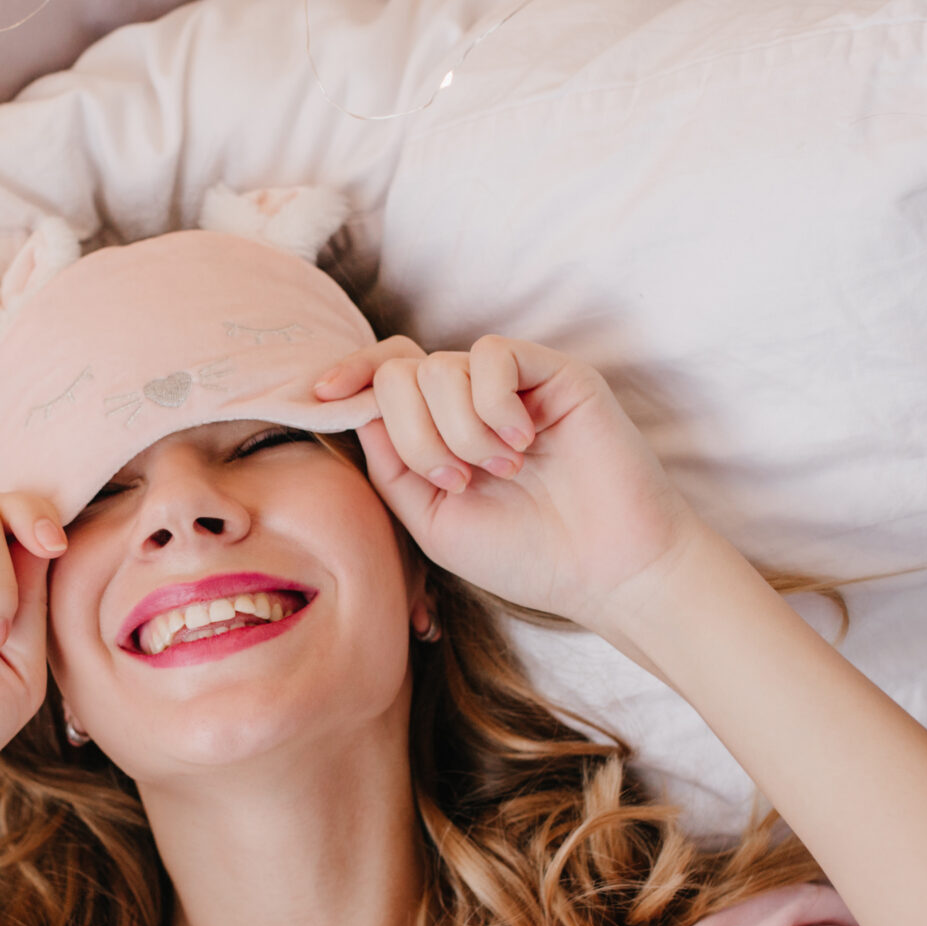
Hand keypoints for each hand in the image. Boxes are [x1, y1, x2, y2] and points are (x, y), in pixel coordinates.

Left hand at [311, 334, 700, 628]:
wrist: (605, 570)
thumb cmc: (524, 554)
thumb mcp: (430, 520)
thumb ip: (389, 464)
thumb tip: (356, 408)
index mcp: (441, 430)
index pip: (384, 376)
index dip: (349, 375)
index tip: (321, 395)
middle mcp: (473, 400)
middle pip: (401, 373)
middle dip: (415, 435)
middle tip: (459, 481)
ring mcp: (514, 384)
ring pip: (440, 369)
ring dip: (459, 432)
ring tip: (502, 472)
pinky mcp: (554, 372)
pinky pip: (491, 355)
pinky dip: (492, 406)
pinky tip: (522, 443)